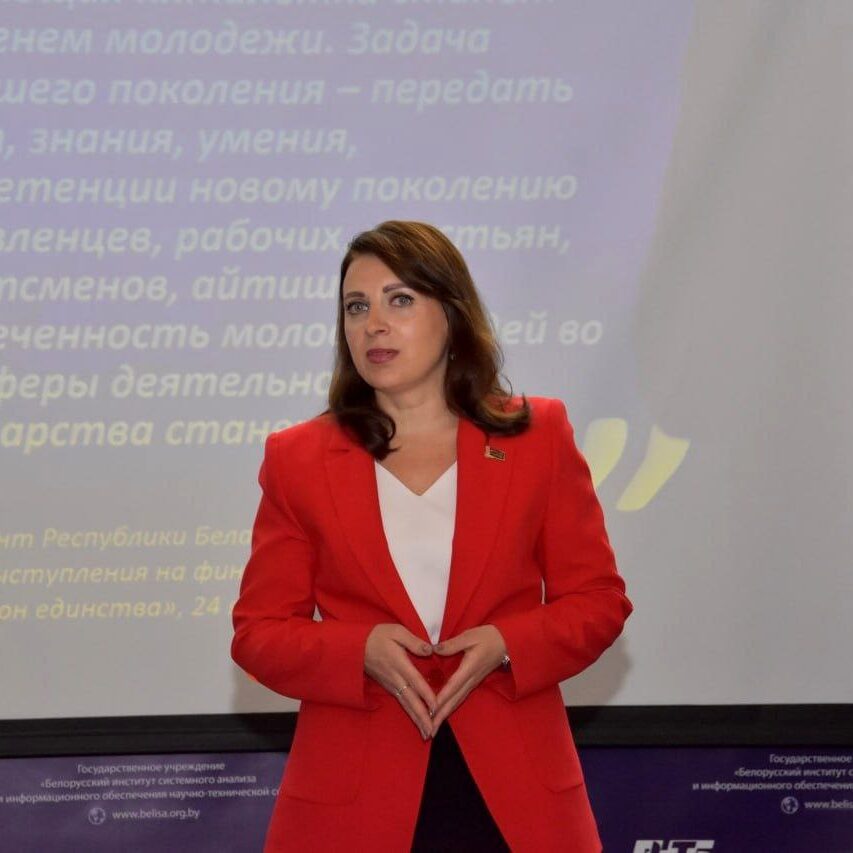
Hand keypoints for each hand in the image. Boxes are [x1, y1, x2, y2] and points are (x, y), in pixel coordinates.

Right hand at [364, 624, 436, 739]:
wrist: (355, 646)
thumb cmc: (378, 636)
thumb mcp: (396, 631)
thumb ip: (414, 641)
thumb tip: (430, 650)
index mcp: (399, 663)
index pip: (415, 681)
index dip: (426, 694)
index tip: (436, 707)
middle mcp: (395, 678)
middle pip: (410, 699)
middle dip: (421, 716)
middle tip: (432, 731)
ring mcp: (391, 684)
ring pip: (406, 704)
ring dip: (416, 719)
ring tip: (427, 733)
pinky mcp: (388, 687)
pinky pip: (402, 702)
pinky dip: (410, 713)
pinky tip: (417, 721)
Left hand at [430, 625, 507, 733]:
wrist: (507, 642)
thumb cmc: (488, 637)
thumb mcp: (469, 636)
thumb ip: (452, 644)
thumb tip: (434, 649)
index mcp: (469, 668)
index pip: (453, 686)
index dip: (442, 698)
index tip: (430, 711)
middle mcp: (471, 679)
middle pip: (454, 701)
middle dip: (441, 716)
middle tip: (428, 731)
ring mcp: (473, 683)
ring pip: (457, 702)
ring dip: (445, 715)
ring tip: (433, 728)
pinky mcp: (473, 683)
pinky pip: (460, 698)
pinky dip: (450, 708)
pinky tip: (443, 714)